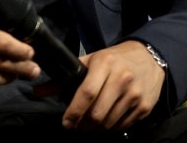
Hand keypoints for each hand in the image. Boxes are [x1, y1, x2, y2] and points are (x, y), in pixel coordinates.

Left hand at [51, 40, 165, 131]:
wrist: (149, 57)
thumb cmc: (115, 58)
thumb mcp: (91, 61)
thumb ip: (66, 77)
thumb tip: (38, 91)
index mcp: (105, 64)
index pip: (87, 92)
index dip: (74, 111)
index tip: (66, 122)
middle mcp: (121, 79)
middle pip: (97, 113)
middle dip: (83, 124)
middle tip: (77, 125)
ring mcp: (135, 95)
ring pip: (109, 123)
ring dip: (96, 128)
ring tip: (91, 122)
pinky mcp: (145, 107)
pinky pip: (123, 126)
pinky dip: (112, 127)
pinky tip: (107, 119)